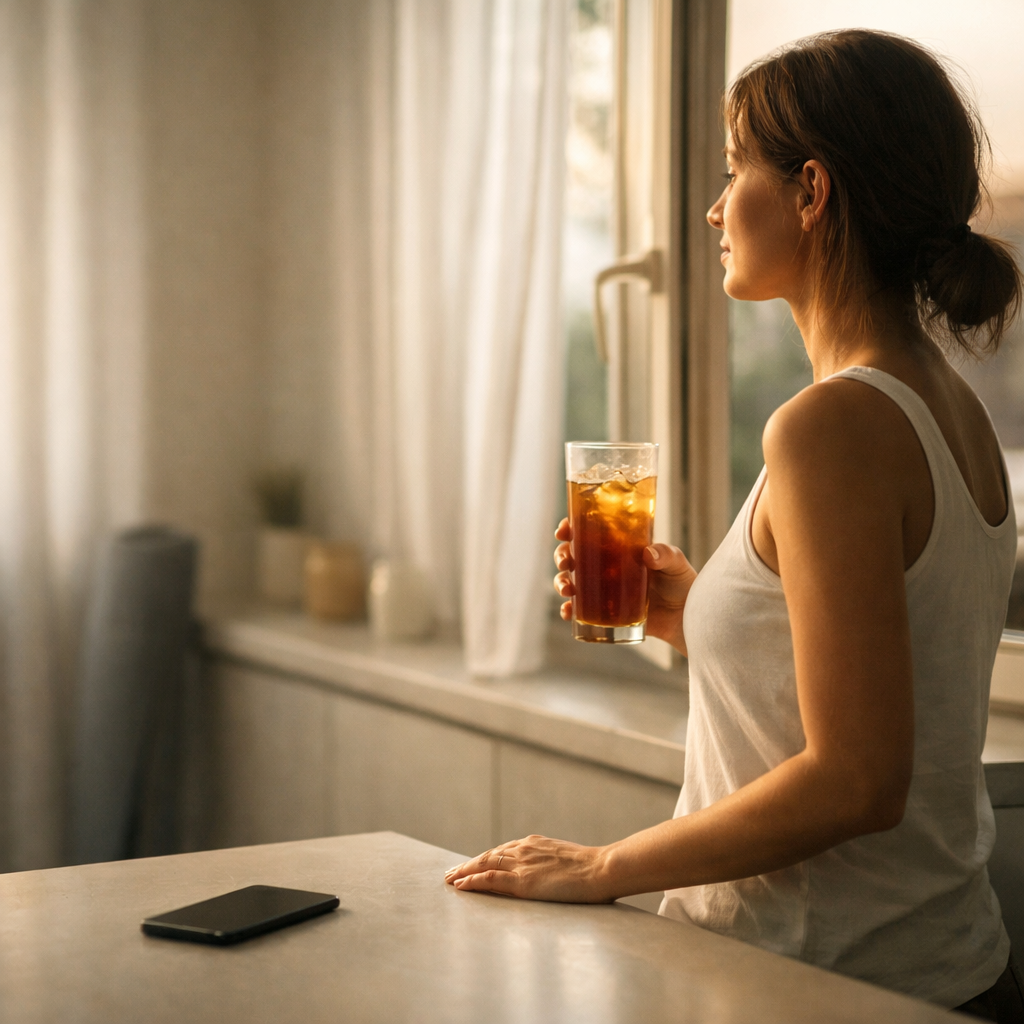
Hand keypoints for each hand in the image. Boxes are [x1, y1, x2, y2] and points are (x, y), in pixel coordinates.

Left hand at [443, 835, 612, 902]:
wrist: (602, 869)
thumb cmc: (593, 868)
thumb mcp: (566, 859)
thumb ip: (551, 862)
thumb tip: (550, 872)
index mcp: (535, 844)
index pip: (502, 851)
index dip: (485, 858)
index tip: (472, 864)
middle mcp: (524, 850)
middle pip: (488, 856)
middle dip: (468, 864)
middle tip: (451, 873)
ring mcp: (522, 865)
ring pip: (484, 865)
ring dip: (464, 872)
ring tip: (449, 880)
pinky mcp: (523, 882)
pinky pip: (490, 880)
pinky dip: (473, 882)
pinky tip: (461, 886)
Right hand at [553, 519, 697, 653]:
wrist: (686, 616)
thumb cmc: (682, 583)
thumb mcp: (676, 563)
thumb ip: (666, 554)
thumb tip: (647, 554)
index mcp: (619, 546)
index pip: (588, 531)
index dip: (571, 528)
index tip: (563, 530)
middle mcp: (606, 565)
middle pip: (573, 555)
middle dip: (561, 555)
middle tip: (565, 561)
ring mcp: (603, 589)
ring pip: (570, 581)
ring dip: (560, 582)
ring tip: (567, 589)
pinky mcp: (604, 612)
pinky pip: (579, 610)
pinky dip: (568, 611)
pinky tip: (568, 611)